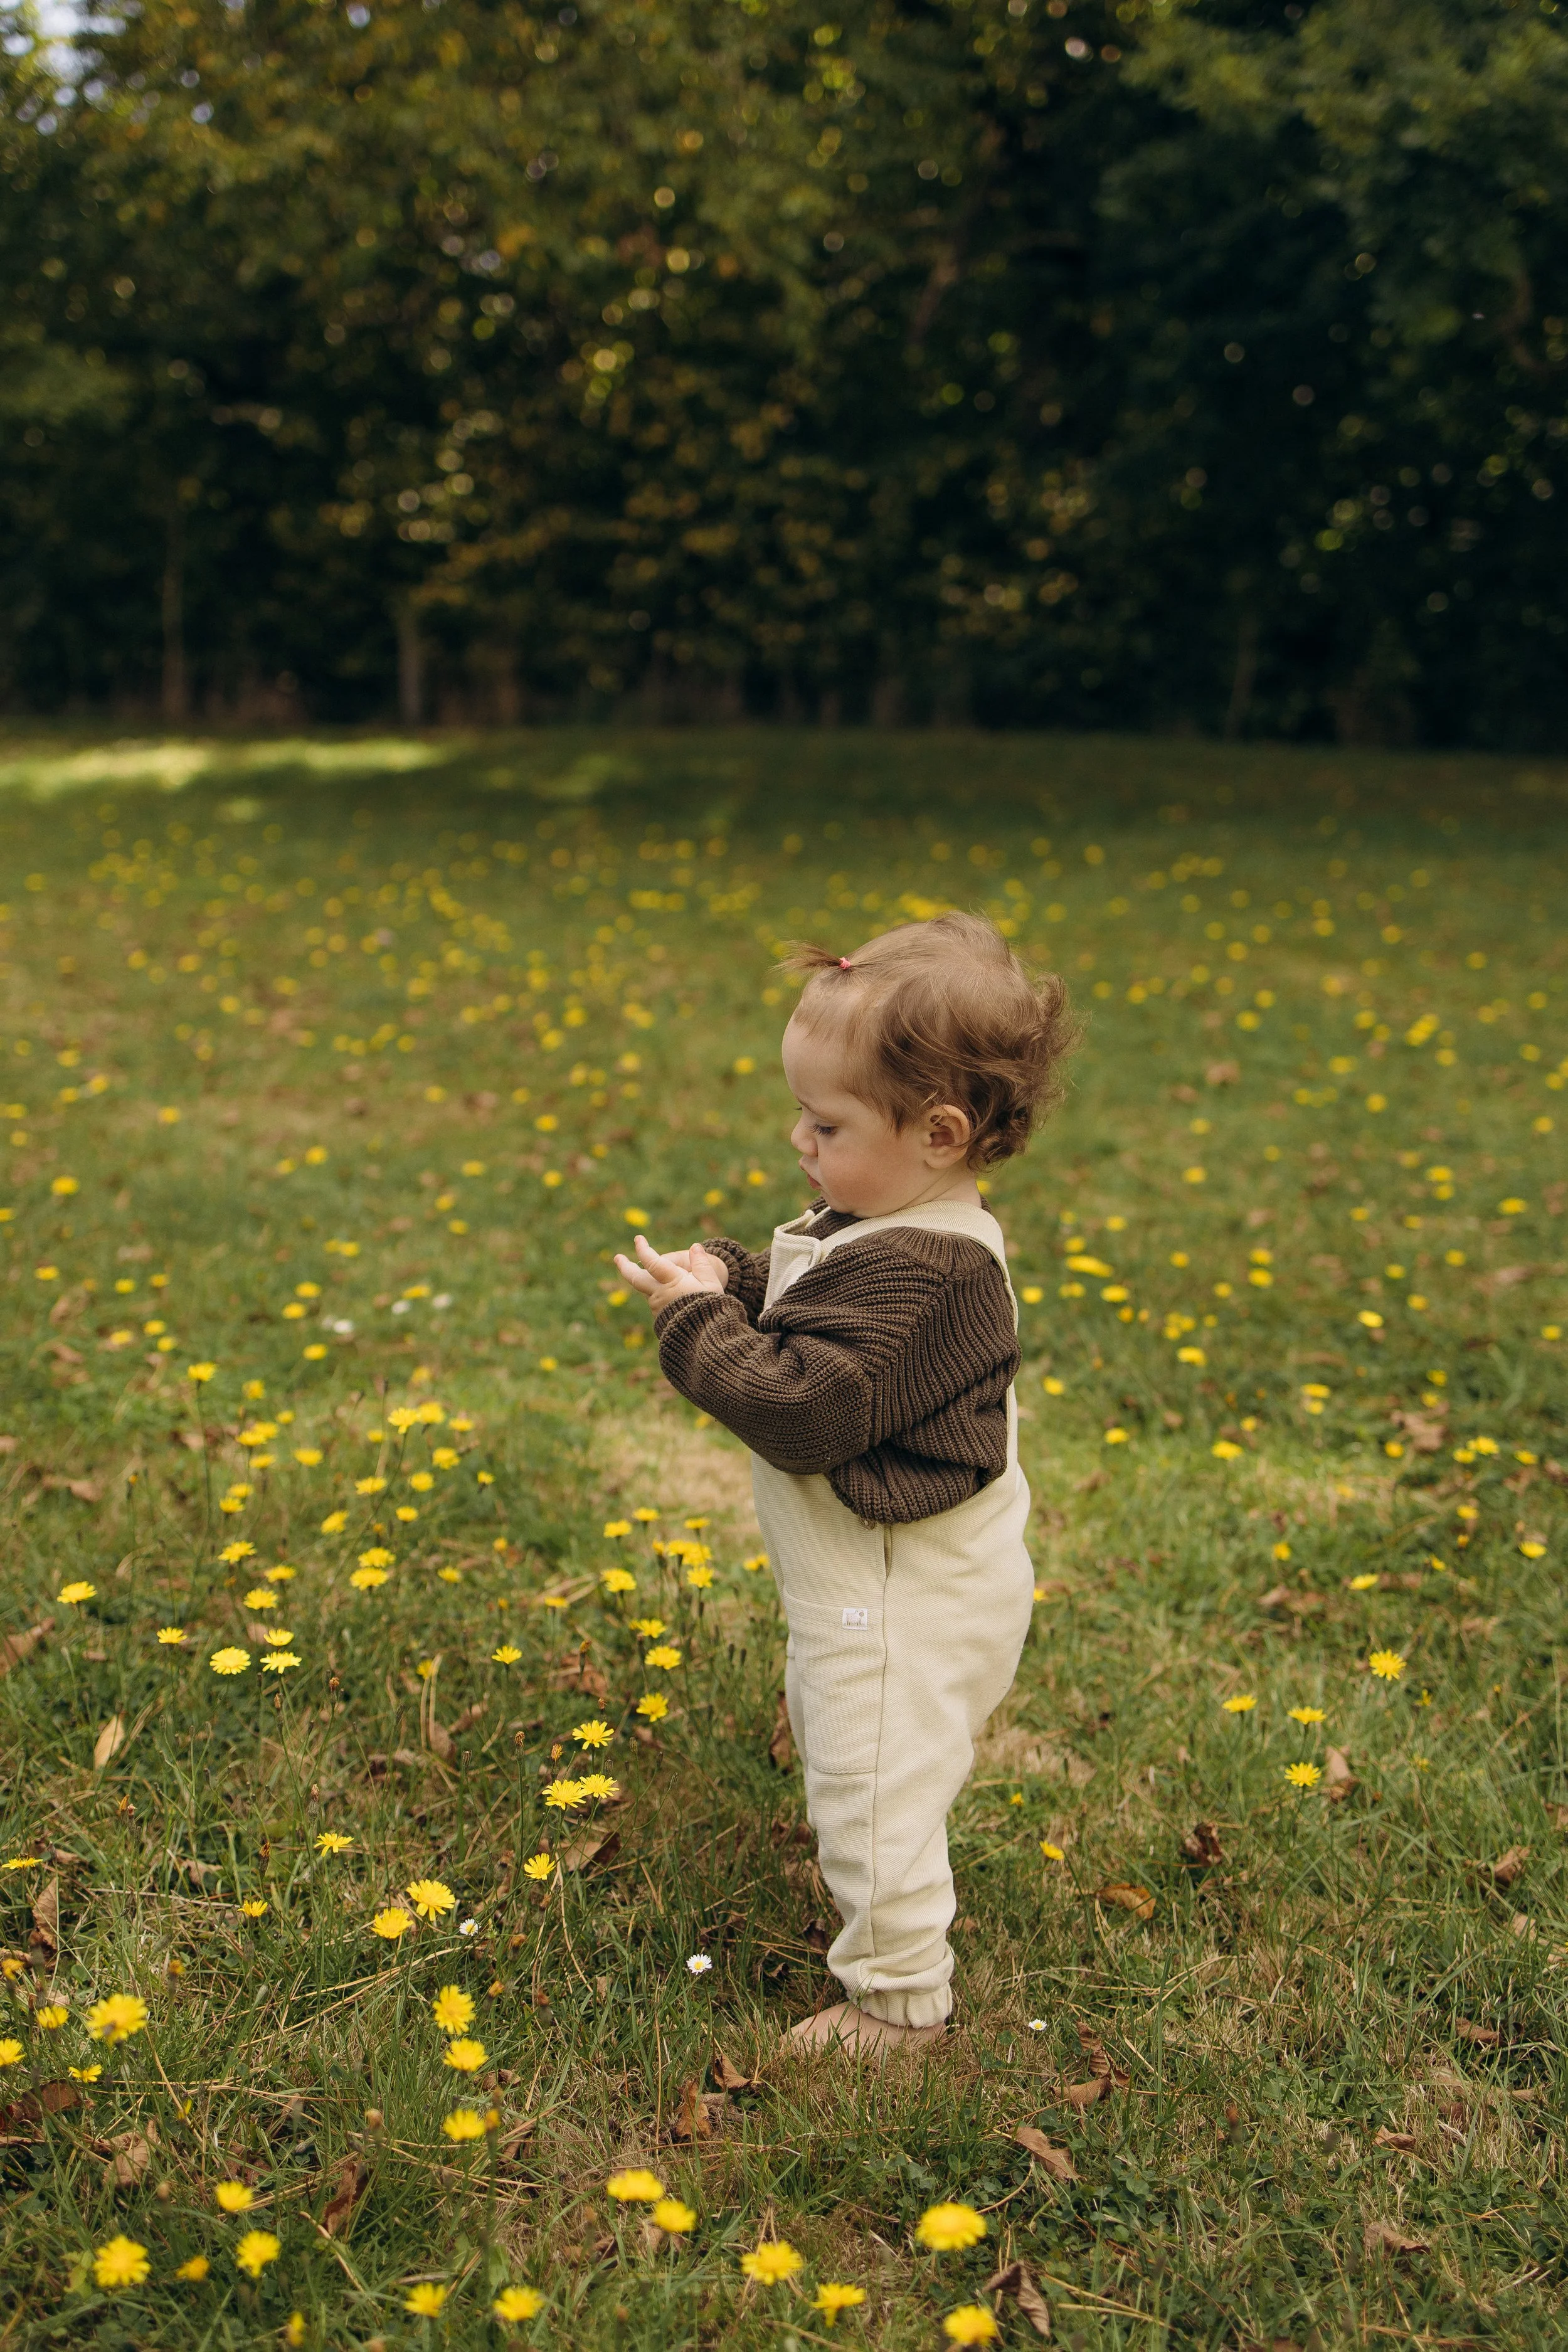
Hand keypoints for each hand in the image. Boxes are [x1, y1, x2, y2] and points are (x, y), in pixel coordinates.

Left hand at [614, 1234, 728, 1316]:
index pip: (651, 1262)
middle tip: (617, 1257)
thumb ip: (702, 1263)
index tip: (638, 1239)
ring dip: (648, 1281)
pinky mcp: (659, 1318)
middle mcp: (659, 1293)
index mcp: (672, 1281)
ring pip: (647, 1290)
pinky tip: (672, 1297)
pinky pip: (655, 1302)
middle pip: (635, 1278)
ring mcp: (657, 1306)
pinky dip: (658, 1295)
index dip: (643, 1249)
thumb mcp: (711, 1283)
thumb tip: (695, 1247)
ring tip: (665, 1279)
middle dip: (625, 1266)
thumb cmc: (710, 1307)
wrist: (705, 1337)